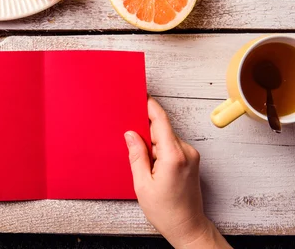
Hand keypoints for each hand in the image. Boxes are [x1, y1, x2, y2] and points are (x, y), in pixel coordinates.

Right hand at [125, 97, 230, 248]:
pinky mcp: (191, 160)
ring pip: (165, 138)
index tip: (141, 95)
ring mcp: (191, 156)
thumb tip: (131, 134)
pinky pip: (171, 146)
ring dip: (152, 144)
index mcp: (173, 156)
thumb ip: (136, 155)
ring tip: (144, 165)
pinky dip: (159, 150)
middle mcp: (186, 152)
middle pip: (162, 129)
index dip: (150, 106)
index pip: (161, 121)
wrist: (188, 227)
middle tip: (132, 143)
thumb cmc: (166, 211)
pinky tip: (152, 166)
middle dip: (145, 132)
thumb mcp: (142, 184)